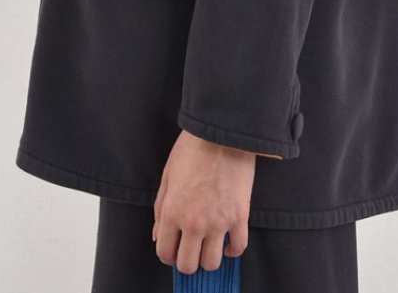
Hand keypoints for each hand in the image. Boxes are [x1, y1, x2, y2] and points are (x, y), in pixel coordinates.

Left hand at [151, 129, 254, 273]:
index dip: (168, 255)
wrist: (222, 131)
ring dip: (209, 257)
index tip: (174, 250)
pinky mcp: (240, 216)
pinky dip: (233, 249)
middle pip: (188, 265)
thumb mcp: (168, 174)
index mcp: (172, 211)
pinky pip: (238, 247)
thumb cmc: (193, 148)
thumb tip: (157, 235)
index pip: (165, 253)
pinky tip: (228, 242)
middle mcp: (193, 222)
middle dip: (187, 261)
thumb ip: (160, 208)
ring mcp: (218, 222)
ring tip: (209, 244)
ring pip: (212, 263)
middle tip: (191, 249)